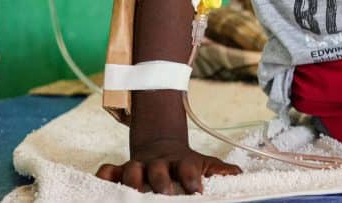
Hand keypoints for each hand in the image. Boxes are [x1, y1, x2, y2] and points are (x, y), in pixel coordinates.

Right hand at [96, 139, 240, 193]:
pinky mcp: (121, 169)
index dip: (192, 178)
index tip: (197, 191)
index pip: (188, 167)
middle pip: (158, 169)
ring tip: (134, 195)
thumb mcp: (204, 163)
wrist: (162, 146)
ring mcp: (139, 165)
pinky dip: (104, 176)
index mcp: (182, 161)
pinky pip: (108, 170)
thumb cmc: (185, 163)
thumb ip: (220, 170)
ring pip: (131, 169)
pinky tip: (102, 186)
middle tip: (165, 195)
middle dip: (160, 181)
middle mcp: (159, 162)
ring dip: (132, 181)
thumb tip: (239, 175)